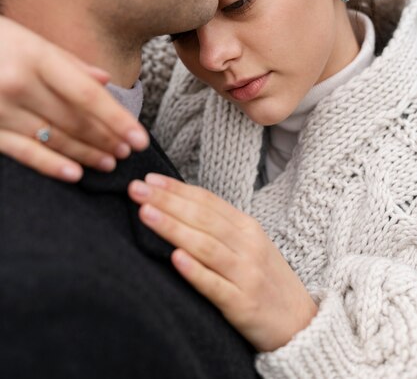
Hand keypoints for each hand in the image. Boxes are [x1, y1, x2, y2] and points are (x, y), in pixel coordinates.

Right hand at [0, 17, 148, 180]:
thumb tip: (104, 81)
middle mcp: (19, 83)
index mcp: (35, 56)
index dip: (117, 119)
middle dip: (105, 138)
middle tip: (128, 152)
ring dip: (85, 153)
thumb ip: (68, 61)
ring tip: (110, 162)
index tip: (141, 138)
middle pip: (74, 119)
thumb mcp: (29, 38)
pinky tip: (74, 174)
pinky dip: (49, 164)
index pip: (87, 94)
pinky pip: (22, 151)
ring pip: (53, 138)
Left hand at [129, 174, 317, 351]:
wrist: (300, 322)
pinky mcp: (243, 304)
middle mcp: (248, 245)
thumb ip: (219, 227)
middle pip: (202, 218)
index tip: (149, 180)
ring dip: (174, 228)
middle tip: (136, 189)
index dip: (177, 189)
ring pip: (206, 246)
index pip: (207, 201)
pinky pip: (215, 286)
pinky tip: (175, 258)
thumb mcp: (249, 245)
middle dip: (167, 201)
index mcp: (247, 227)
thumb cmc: (265, 279)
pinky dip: (196, 271)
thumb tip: (177, 207)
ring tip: (146, 214)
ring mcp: (246, 274)